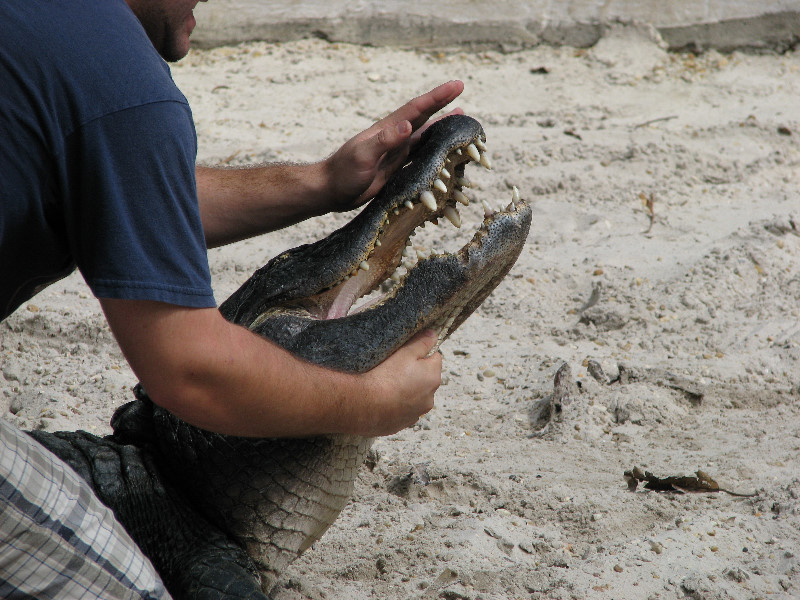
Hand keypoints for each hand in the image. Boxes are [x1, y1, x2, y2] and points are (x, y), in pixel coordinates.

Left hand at [322, 80, 463, 210]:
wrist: (331, 190)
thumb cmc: (343, 172)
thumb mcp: (362, 155)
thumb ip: (384, 140)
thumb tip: (408, 125)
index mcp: (387, 130)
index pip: (416, 109)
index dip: (437, 97)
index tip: (456, 85)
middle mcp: (394, 137)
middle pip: (423, 117)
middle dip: (442, 103)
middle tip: (461, 89)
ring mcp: (396, 152)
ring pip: (425, 135)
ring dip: (441, 125)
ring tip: (459, 117)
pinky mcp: (396, 167)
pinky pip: (420, 156)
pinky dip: (434, 150)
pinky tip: (443, 150)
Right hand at [356, 330, 442, 436]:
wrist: (365, 406)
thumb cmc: (386, 376)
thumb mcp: (404, 352)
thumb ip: (422, 342)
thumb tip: (433, 335)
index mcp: (433, 377)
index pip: (435, 358)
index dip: (421, 353)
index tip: (406, 354)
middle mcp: (430, 397)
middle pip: (426, 379)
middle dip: (415, 373)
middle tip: (394, 369)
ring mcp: (417, 413)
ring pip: (415, 396)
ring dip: (407, 391)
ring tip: (387, 386)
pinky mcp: (403, 424)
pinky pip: (403, 410)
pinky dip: (397, 405)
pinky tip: (384, 401)